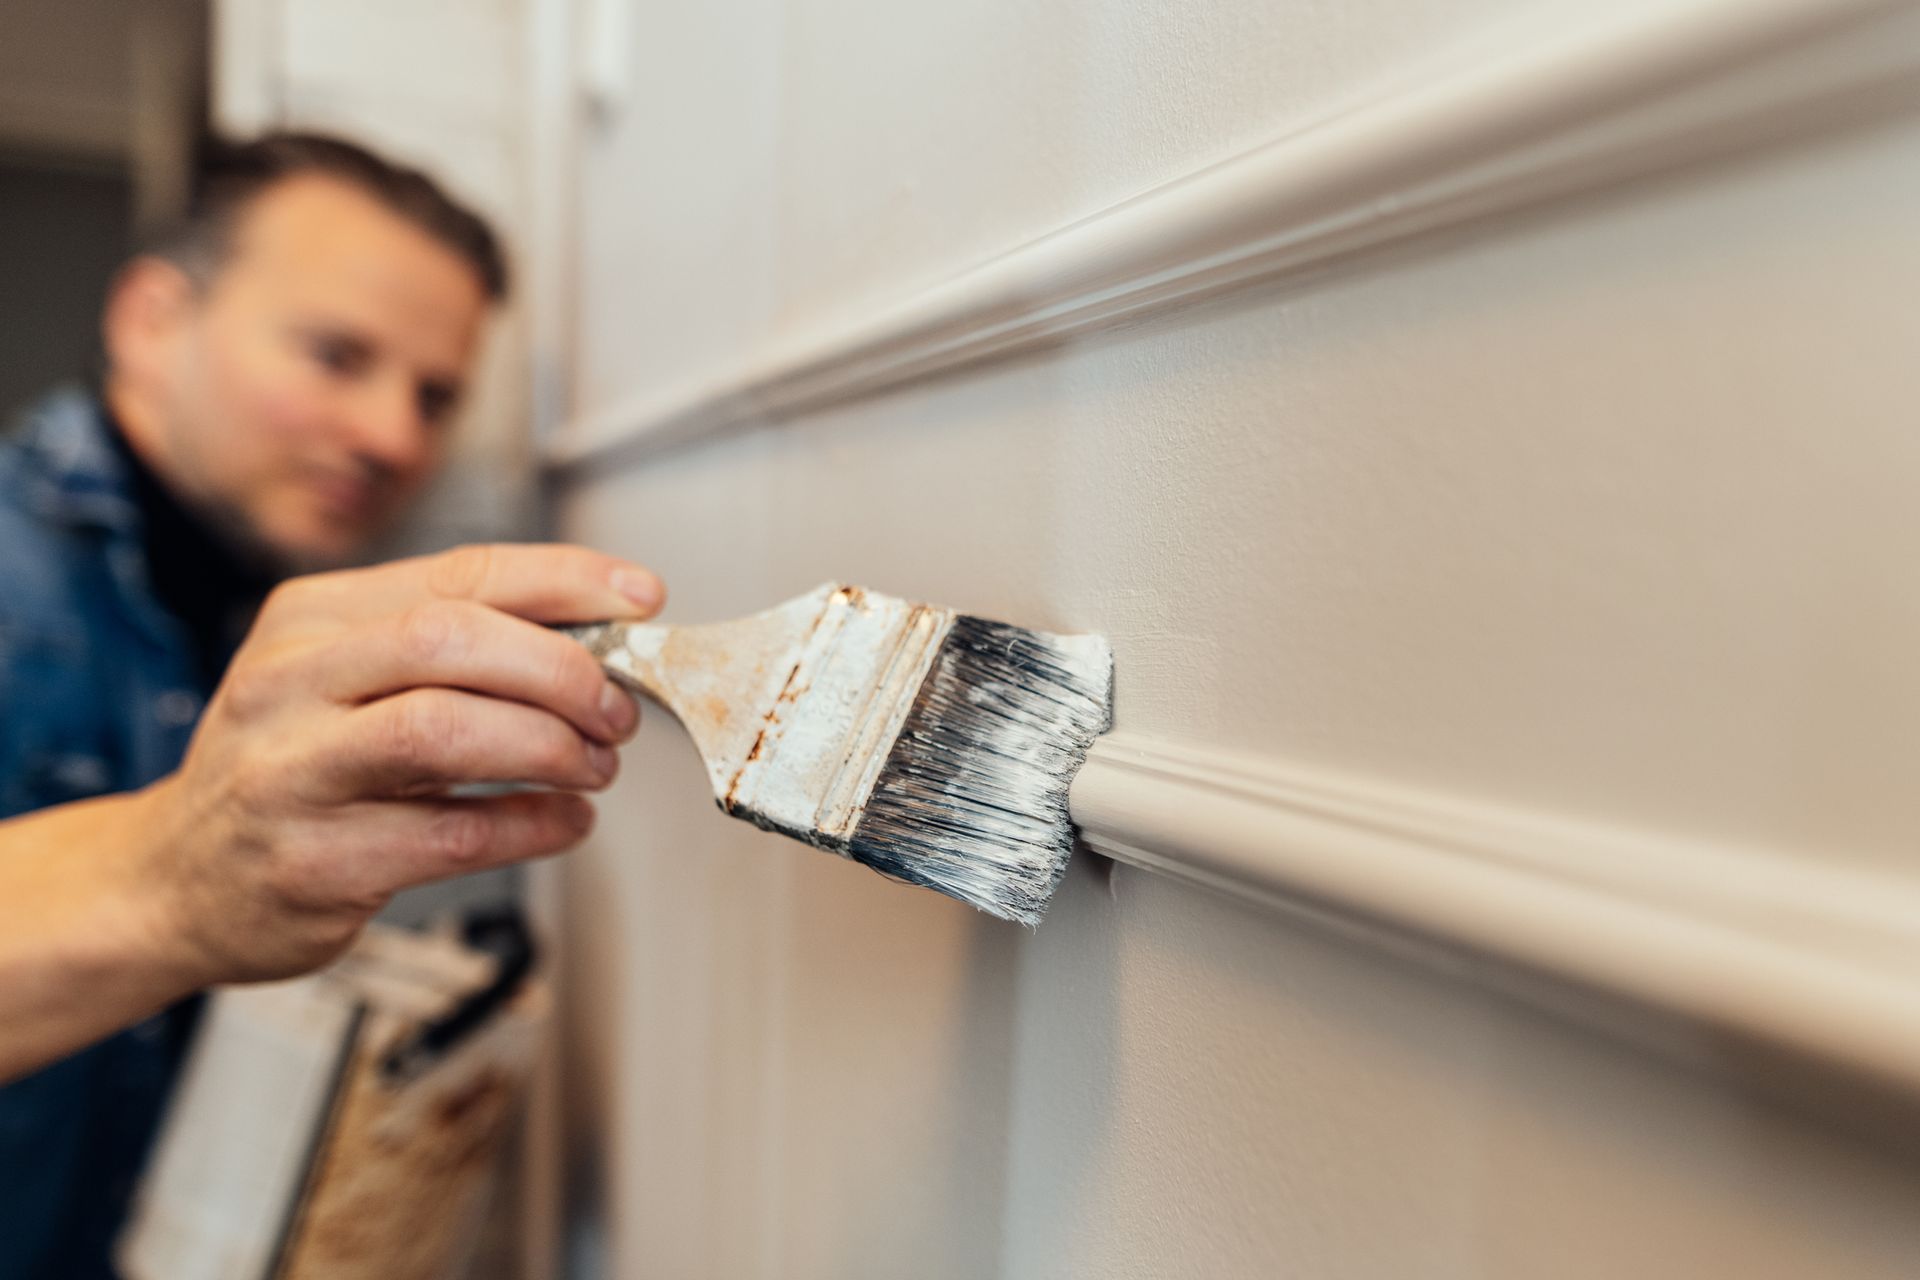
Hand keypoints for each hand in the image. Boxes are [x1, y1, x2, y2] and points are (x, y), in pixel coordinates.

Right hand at [134, 543, 663, 984]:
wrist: (176, 880)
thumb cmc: (289, 768)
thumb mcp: (342, 678)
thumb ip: (452, 648)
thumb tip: (597, 634)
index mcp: (310, 619)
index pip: (457, 574)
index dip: (564, 581)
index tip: (640, 597)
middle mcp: (289, 683)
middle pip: (450, 640)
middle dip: (561, 669)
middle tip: (617, 708)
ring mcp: (291, 773)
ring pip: (442, 730)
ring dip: (549, 746)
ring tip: (595, 765)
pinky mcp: (313, 862)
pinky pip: (449, 834)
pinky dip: (530, 824)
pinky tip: (564, 820)